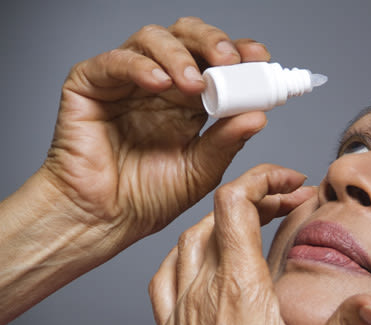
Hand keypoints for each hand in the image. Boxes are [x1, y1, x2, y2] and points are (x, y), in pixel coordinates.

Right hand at [42, 17, 269, 243]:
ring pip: (152, 39)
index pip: (216, 62)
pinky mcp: (89, 85)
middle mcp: (160, 84)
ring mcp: (125, 81)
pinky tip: (158, 82)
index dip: (238, 53)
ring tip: (195, 83)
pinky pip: (113, 61)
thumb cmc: (148, 199)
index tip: (259, 59)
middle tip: (230, 60)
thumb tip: (259, 115)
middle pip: (187, 37)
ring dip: (179, 54)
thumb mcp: (201, 170)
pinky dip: (138, 65)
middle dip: (212, 42)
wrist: (105, 220)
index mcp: (189, 102)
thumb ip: (227, 142)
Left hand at [149, 165, 370, 324]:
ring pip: (188, 242)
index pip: (235, 204)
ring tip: (248, 223)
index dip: (262, 179)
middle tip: (283, 202)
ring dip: (218, 222)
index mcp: (239, 288)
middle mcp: (204, 291)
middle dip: (252, 198)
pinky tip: (199, 263)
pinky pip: (164, 276)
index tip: (290, 181)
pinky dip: (184, 256)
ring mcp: (181, 310)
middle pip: (215, 217)